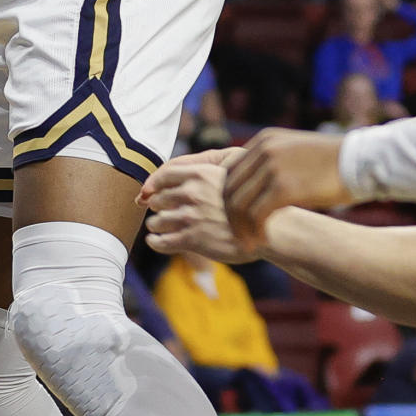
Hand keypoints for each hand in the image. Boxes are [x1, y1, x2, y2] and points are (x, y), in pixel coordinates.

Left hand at [138, 154, 254, 263]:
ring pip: (156, 221)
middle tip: (160, 213)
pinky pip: (161, 241)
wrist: (268, 229)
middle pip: (157, 199)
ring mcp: (192, 216)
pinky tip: (155, 241)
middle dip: (157, 207)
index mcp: (200, 174)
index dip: (151, 185)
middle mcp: (193, 192)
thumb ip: (197, 179)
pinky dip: (155, 242)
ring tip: (158, 228)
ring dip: (155, 225)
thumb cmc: (244, 205)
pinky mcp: (193, 239)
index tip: (146, 193)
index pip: (163, 175)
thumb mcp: (222, 180)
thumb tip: (168, 184)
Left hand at [223, 129, 349, 244]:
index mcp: (265, 141)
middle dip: (230, 216)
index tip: (237, 218)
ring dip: (240, 228)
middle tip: (239, 235)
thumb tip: (261, 184)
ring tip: (249, 243)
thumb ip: (275, 162)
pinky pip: (257, 214)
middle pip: (230, 188)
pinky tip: (262, 242)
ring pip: (239, 204)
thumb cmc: (334, 162)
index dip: (229, 197)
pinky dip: (255, 231)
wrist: (360, 161)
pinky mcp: (284, 187)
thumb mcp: (296, 152)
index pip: (232, 171)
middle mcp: (264, 150)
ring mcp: (272, 168)